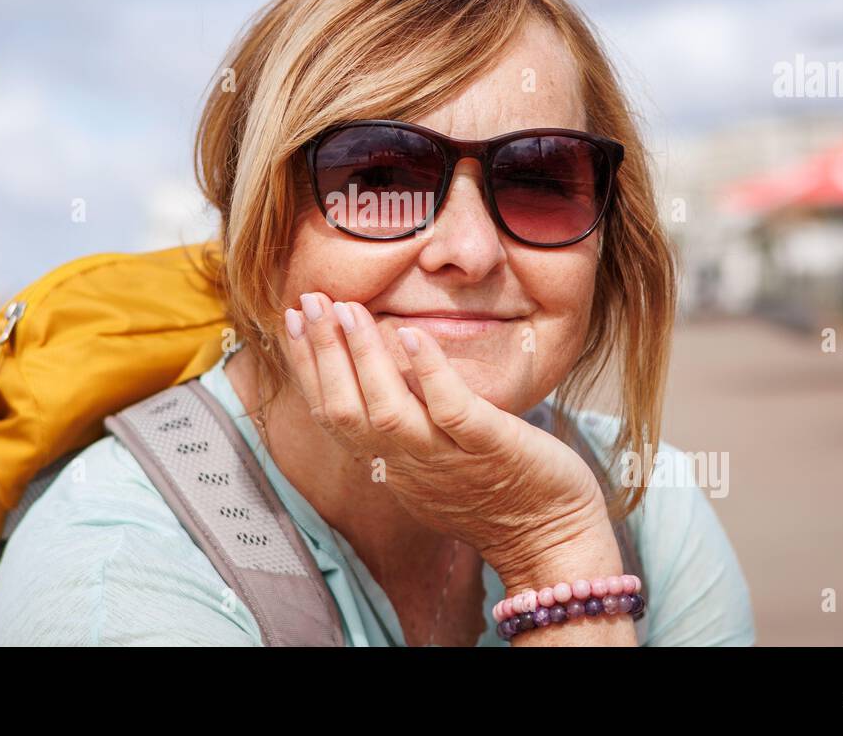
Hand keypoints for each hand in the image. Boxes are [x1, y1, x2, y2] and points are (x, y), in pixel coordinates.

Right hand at [283, 291, 610, 580]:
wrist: (552, 541)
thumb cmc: (498, 495)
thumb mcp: (432, 464)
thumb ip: (403, 427)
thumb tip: (379, 371)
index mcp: (391, 463)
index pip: (331, 414)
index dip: (306, 367)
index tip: (290, 321)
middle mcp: (408, 463)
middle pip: (344, 411)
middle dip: (319, 354)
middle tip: (306, 301)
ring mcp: (446, 457)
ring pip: (386, 411)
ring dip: (361, 357)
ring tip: (347, 310)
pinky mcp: (489, 447)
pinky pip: (451, 409)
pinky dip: (428, 371)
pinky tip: (412, 333)